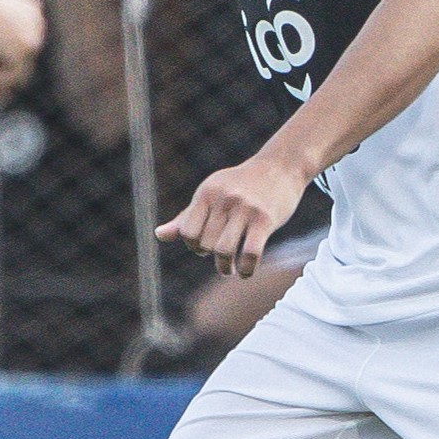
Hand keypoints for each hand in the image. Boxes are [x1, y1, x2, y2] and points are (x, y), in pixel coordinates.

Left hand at [159, 150, 308, 277]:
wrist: (280, 167)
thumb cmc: (241, 184)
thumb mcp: (211, 194)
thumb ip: (187, 217)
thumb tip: (158, 236)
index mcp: (206, 193)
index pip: (187, 232)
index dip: (193, 245)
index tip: (204, 248)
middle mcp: (223, 199)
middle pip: (206, 244)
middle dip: (210, 256)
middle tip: (220, 257)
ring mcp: (245, 209)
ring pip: (224, 251)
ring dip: (225, 268)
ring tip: (229, 270)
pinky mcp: (265, 219)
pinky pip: (250, 253)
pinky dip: (246, 269)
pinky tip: (246, 272)